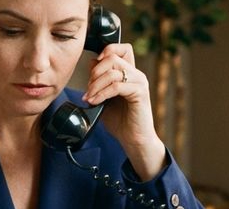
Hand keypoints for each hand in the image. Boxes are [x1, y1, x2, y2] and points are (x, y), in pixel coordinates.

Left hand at [82, 43, 165, 180]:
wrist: (133, 140)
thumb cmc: (120, 121)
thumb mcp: (104, 97)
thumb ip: (99, 80)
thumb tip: (92, 61)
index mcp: (130, 73)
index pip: (121, 48)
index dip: (106, 51)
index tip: (93, 69)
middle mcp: (136, 74)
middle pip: (112, 57)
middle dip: (95, 72)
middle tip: (89, 89)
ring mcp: (139, 82)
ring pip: (113, 71)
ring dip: (96, 84)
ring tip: (89, 98)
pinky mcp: (140, 93)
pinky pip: (116, 86)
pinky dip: (102, 94)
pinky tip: (95, 102)